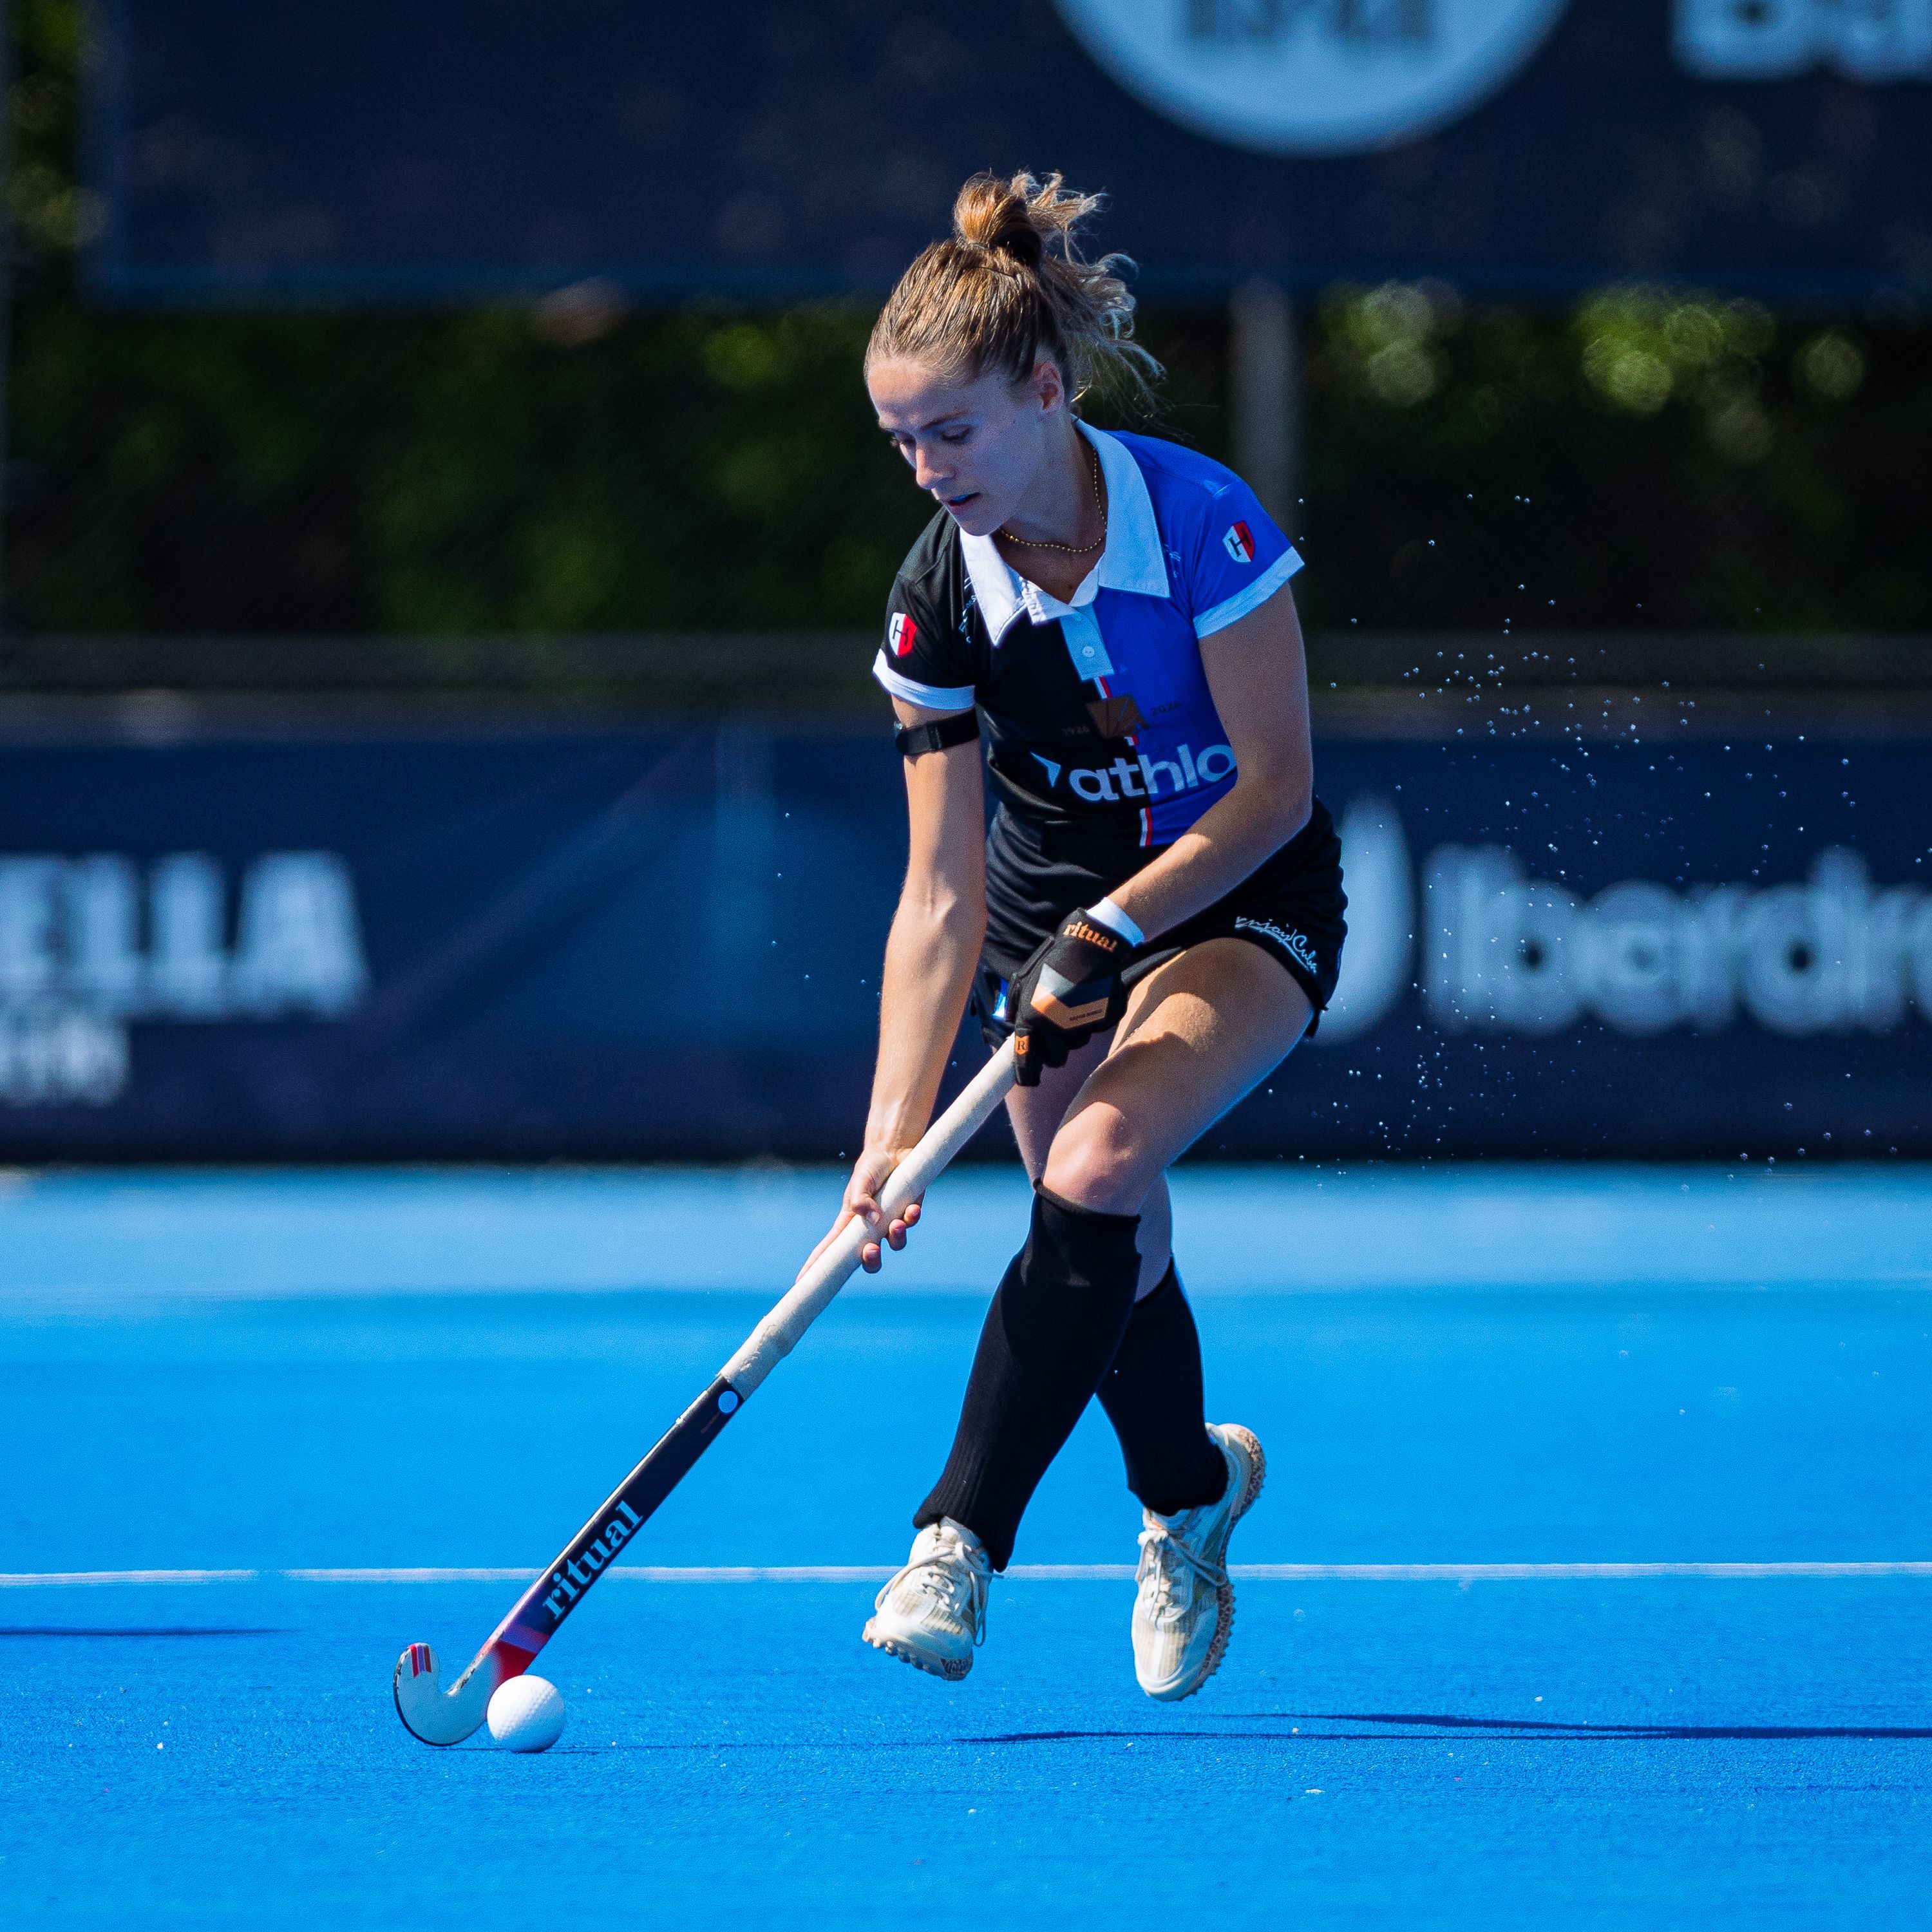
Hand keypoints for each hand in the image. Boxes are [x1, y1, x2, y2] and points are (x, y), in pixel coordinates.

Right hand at [796, 1146, 923, 1278]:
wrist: (894, 1149)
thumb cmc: (871, 1167)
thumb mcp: (860, 1180)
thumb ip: (861, 1200)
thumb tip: (873, 1220)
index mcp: (850, 1222)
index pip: (830, 1248)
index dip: (817, 1266)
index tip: (802, 1283)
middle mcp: (870, 1227)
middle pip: (868, 1257)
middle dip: (870, 1261)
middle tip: (872, 1251)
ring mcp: (890, 1221)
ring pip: (894, 1244)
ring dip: (896, 1238)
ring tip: (898, 1224)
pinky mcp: (908, 1211)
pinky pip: (911, 1223)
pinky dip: (912, 1218)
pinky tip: (912, 1209)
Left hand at [1011, 909, 1130, 1088]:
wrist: (1090, 945)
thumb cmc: (1053, 962)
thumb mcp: (1025, 980)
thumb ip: (1015, 1007)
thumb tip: (1012, 1029)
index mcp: (1033, 1018)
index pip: (1027, 1058)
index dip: (1026, 1074)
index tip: (1028, 1081)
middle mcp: (1057, 1026)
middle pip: (1056, 1060)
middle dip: (1054, 1052)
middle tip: (1056, 1033)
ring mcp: (1082, 1025)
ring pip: (1075, 1045)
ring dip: (1072, 1033)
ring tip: (1072, 1004)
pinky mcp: (1103, 1020)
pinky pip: (1093, 1030)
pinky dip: (1090, 1019)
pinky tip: (1088, 998)